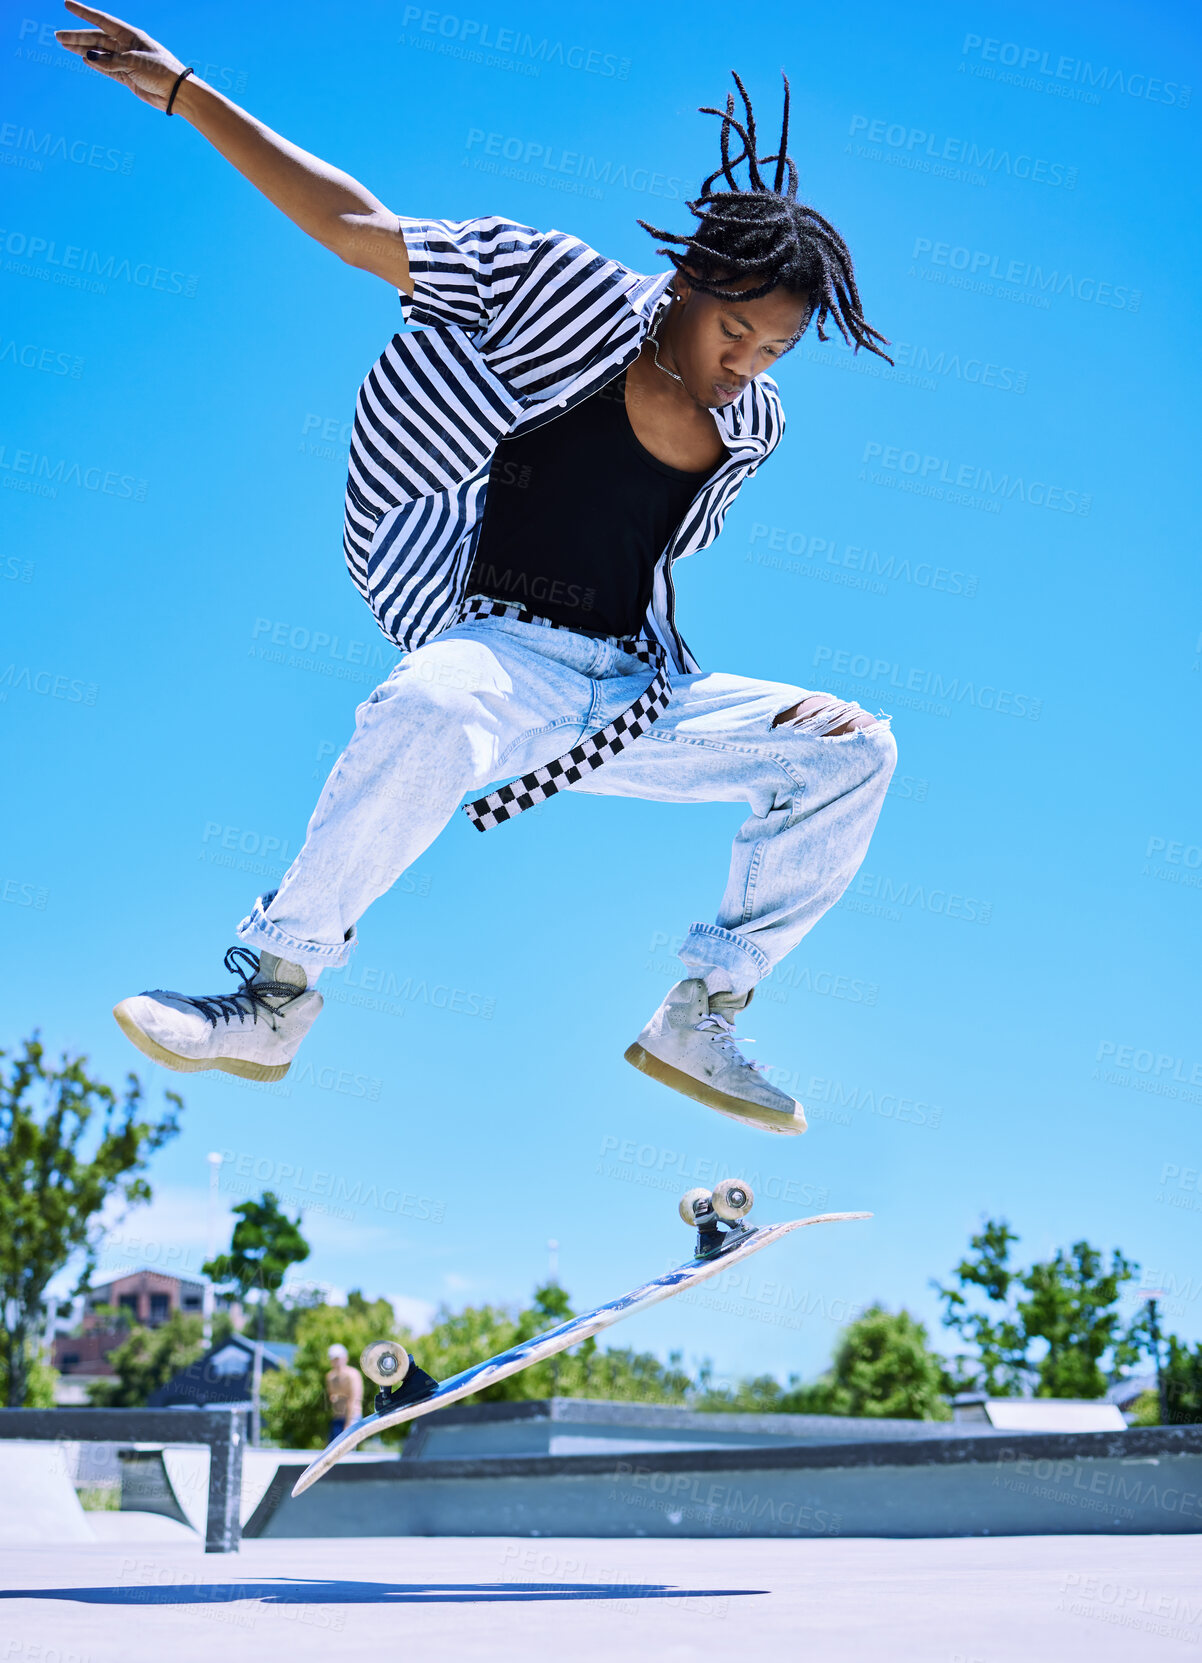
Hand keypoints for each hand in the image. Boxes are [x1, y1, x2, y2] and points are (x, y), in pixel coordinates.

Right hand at [56, 1, 187, 109]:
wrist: (177, 93)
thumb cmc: (161, 72)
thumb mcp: (134, 63)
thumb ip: (110, 60)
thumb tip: (87, 56)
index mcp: (131, 36)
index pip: (102, 21)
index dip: (83, 12)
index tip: (67, 4)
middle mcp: (127, 46)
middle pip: (97, 39)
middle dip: (77, 37)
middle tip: (57, 36)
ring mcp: (127, 61)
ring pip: (99, 53)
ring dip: (82, 49)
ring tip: (64, 45)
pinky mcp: (128, 77)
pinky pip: (107, 68)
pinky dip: (96, 64)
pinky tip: (83, 58)